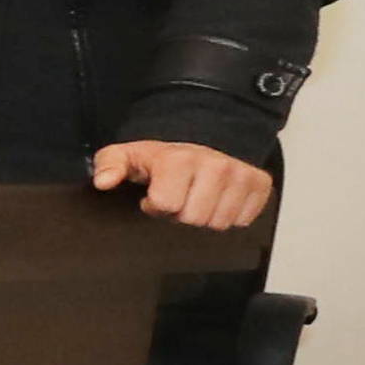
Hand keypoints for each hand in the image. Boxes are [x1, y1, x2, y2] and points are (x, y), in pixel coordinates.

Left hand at [94, 139, 277, 230]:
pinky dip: (228, 215)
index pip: (167, 205)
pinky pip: (243, 219)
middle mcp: (216, 165)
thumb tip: (104, 181)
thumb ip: (109, 165)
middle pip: (195, 219)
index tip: (155, 196)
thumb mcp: (127, 156)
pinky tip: (217, 200)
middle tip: (179, 198)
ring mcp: (241, 174)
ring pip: (219, 222)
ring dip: (204, 216)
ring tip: (196, 198)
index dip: (156, 206)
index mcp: (181, 159)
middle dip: (181, 214)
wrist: (201, 141)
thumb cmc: (161, 157)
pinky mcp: (260, 184)